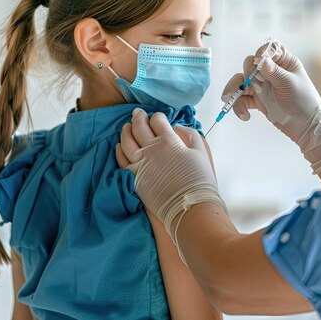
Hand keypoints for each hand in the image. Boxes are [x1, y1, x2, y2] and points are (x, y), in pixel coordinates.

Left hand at [116, 109, 225, 241]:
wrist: (190, 206)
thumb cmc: (199, 180)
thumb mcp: (201, 152)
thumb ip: (190, 135)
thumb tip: (178, 128)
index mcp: (168, 141)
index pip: (158, 121)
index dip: (158, 117)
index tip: (158, 118)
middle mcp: (151, 149)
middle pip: (139, 127)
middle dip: (138, 117)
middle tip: (137, 113)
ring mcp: (140, 164)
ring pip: (126, 141)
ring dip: (126, 131)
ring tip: (127, 126)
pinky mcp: (134, 178)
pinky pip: (121, 160)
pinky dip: (119, 150)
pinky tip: (120, 146)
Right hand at [222, 41, 320, 173]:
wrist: (305, 127)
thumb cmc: (304, 102)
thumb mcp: (289, 83)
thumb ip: (272, 71)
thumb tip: (259, 57)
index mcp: (284, 63)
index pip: (268, 50)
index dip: (260, 53)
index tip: (257, 63)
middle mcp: (271, 72)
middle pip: (250, 64)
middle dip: (246, 73)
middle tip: (249, 83)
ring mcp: (263, 86)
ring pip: (242, 82)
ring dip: (233, 89)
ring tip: (229, 98)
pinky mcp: (258, 100)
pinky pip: (242, 99)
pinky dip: (239, 106)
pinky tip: (245, 116)